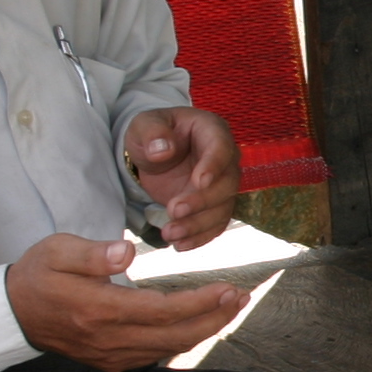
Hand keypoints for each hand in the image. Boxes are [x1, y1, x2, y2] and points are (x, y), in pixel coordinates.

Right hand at [7, 233, 244, 371]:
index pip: (163, 310)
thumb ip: (93, 254)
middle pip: (176, 336)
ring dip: (204, 330)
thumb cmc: (37, 274)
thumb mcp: (57, 251)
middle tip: (242, 297)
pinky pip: (155, 355)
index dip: (201, 302)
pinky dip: (182, 340)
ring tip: (230, 307)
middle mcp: (110, 339)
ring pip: (169, 348)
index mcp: (100, 309)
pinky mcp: (110, 361)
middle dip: (215, 318)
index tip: (229, 288)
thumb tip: (125, 252)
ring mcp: (111, 355)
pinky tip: (199, 323)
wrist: (12, 313)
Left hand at [124, 107, 239, 250]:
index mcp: (212, 131)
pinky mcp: (215, 206)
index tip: (198, 181)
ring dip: (198, 225)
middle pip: (226, 183)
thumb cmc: (152, 135)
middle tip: (174, 210)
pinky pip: (215, 225)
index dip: (213, 166)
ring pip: (222, 209)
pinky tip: (180, 245)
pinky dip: (199, 237)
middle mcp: (225, 160)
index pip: (221, 148)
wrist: (155, 155)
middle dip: (201, 201)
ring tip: (169, 234)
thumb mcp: (144, 126)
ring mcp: (222, 185)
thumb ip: (152, 133)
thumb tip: (163, 150)